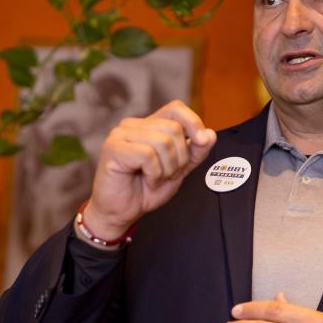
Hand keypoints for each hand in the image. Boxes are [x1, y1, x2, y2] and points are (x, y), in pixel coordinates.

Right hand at [81, 100, 215, 239]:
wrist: (121, 213)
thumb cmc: (144, 190)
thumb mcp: (178, 170)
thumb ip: (195, 152)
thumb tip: (210, 134)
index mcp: (147, 125)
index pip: (175, 108)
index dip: (193, 122)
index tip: (201, 142)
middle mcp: (132, 125)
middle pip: (173, 128)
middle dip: (179, 158)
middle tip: (167, 174)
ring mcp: (120, 135)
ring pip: (162, 141)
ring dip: (166, 168)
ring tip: (154, 179)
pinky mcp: (113, 148)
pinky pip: (147, 155)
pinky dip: (154, 174)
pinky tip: (146, 180)